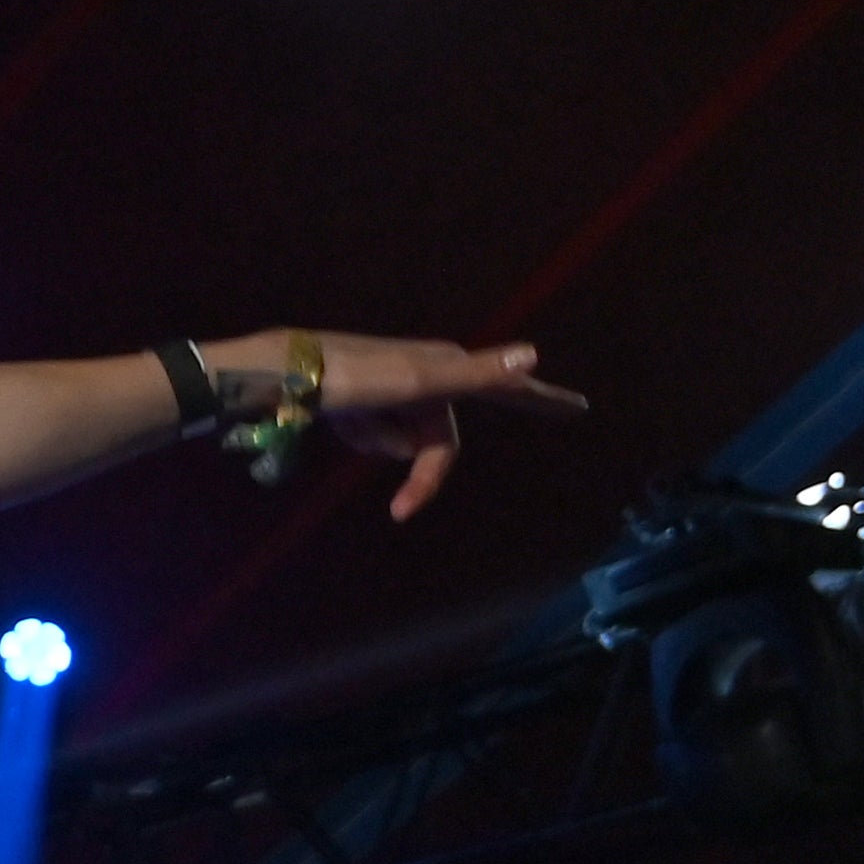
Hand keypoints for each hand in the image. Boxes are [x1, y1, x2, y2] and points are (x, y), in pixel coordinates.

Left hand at [212, 330, 587, 523]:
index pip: (508, 388)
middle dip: (425, 474)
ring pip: (406, 440)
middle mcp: (428, 374)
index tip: (579, 408)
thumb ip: (476, 374)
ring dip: (383, 445)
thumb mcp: (418, 381)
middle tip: (402, 510)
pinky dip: (361, 436)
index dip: (542, 400)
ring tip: (351, 423)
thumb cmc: (356, 376)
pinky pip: (376, 436)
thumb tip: (534, 353)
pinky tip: (337, 420)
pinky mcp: (365, 400)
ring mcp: (395, 389)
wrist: (284, 375)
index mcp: (448, 366)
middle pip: (443, 440)